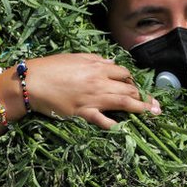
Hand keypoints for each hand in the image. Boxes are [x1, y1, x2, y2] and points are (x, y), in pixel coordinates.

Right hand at [23, 53, 160, 128]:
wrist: (31, 82)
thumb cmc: (51, 67)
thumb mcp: (75, 57)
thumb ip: (95, 60)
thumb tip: (111, 63)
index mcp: (97, 66)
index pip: (124, 73)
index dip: (133, 79)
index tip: (137, 86)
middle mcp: (99, 82)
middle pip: (129, 87)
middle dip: (144, 95)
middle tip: (155, 104)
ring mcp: (93, 98)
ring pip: (123, 102)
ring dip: (141, 108)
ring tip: (153, 113)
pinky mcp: (83, 113)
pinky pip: (104, 120)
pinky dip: (116, 125)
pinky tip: (127, 129)